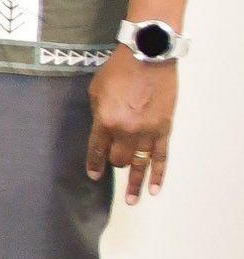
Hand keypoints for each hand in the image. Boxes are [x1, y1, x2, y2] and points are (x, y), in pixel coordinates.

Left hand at [86, 48, 177, 204]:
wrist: (148, 57)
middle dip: (114, 163)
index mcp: (106, 121)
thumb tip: (100, 131)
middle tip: (113, 166)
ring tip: (132, 201)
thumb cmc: (118, 70)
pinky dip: (158, 175)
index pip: (97, 150)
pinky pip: (161, 158)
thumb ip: (97, 114)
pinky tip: (153, 189)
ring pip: (139, 164)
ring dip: (134, 183)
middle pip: (118, 159)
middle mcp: (126, 131)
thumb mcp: (96, 90)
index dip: (94, 164)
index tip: (93, 175)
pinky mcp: (164, 130)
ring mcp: (147, 132)